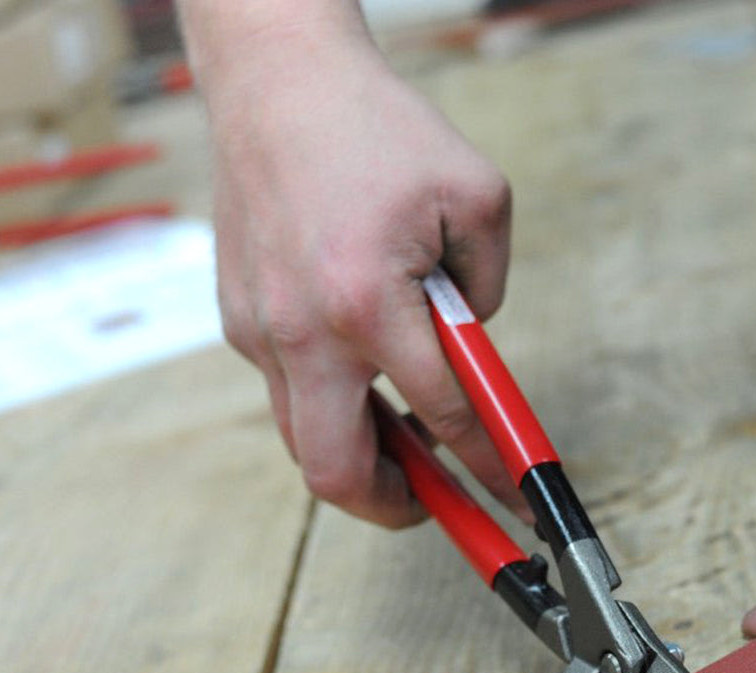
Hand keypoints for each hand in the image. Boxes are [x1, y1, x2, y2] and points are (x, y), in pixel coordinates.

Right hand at [187, 5, 526, 527]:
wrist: (276, 83)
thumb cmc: (378, 132)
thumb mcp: (478, 200)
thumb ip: (486, 295)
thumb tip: (471, 358)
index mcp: (368, 302)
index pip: (444, 416)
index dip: (489, 468)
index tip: (514, 503)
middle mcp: (302, 331)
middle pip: (337, 472)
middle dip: (397, 506)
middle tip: (436, 501)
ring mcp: (260, 333)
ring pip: (305, 442)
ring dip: (362, 460)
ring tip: (408, 445)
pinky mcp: (240, 325)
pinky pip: (290, 395)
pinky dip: (334, 408)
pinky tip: (366, 379)